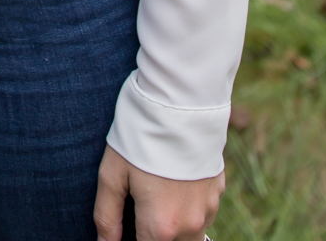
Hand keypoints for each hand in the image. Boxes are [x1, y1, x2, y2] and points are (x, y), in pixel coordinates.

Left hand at [94, 145, 223, 240]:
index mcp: (161, 226)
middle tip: (136, 205)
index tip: (125, 224)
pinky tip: (173, 180)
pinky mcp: (218, 190)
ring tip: (154, 191)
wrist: (181, 98)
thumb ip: (107, 216)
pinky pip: (202, 213)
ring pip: (190, 236)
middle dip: (153, 234)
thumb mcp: (112, 172)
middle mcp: (190, 225)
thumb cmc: (141, 133)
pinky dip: (187, 208)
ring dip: (172, 226)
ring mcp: (209, 208)